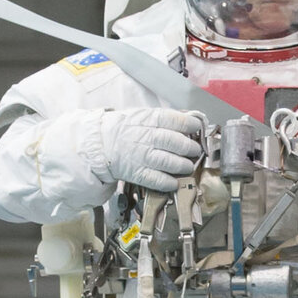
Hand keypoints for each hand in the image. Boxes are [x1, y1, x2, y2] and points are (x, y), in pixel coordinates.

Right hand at [86, 107, 204, 191]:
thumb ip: (164, 119)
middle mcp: (147, 138)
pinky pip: (155, 180)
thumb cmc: (125, 128)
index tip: (197, 128)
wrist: (100, 143)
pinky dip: (167, 182)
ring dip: (183, 166)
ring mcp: (141, 156)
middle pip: (175, 143)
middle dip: (190, 148)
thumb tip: (190, 121)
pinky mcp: (136, 173)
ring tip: (187, 167)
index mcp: (149, 120)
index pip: (175, 120)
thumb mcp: (143, 115)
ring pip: (169, 162)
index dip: (190, 125)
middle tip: (195, 151)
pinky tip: (174, 182)